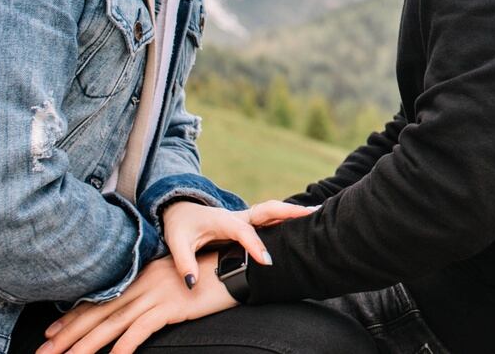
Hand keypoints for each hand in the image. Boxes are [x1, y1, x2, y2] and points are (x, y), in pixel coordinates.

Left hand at [38, 249, 233, 353]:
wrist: (239, 265)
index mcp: (142, 275)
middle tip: (44, 350)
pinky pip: (140, 331)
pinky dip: (122, 348)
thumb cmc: (211, 274)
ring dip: (85, 345)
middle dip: (68, 334)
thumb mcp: (176, 280)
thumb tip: (137, 309)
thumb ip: (154, 291)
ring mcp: (155, 294)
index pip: (101, 298)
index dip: (73, 316)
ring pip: (111, 324)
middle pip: (98, 312)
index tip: (51, 331)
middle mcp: (143, 283)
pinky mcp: (171, 306)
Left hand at [159, 199, 314, 284]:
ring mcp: (245, 218)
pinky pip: (271, 220)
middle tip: (313, 213)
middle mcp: (238, 216)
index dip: (255, 245)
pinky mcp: (248, 223)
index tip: (267, 261)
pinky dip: (288, 219)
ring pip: (273, 213)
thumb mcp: (176, 243)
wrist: (180, 210)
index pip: (243, 232)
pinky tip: (304, 223)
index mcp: (222, 220)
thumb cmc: (180, 227)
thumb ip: (184, 263)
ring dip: (294, 213)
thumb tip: (191, 284)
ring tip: (318, 214)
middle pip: (267, 210)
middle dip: (289, 212)